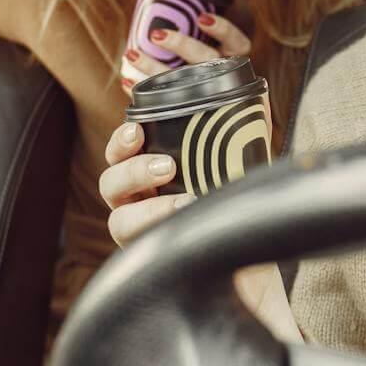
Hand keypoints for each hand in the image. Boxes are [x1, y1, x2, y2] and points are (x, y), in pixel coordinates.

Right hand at [97, 121, 300, 341]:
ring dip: (148, 209)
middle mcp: (138, 207)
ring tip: (184, 202)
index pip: (119, 156)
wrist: (255, 268)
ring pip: (119, 221)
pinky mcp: (152, 262)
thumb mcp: (240, 172)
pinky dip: (163, 236)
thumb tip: (255, 98)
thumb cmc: (239, 214)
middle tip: (166, 166)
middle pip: (110, 185)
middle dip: (131, 170)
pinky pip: (141, 251)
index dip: (121, 142)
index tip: (137, 130)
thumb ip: (242, 137)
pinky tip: (189, 227)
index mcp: (149, 180)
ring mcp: (142, 237)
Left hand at [121, 11, 251, 93]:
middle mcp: (220, 73)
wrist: (200, 110)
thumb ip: (196, 26)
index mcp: (232, 57)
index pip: (237, 42)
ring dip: (153, 67)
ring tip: (131, 54)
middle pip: (206, 59)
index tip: (201, 19)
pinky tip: (127, 80)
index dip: (222, 30)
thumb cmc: (201, 59)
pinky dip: (141, 89)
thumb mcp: (206, 43)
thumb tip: (173, 1)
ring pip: (182, 81)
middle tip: (156, 34)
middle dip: (181, 45)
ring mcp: (203, 92)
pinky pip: (163, 100)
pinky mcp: (185, 105)